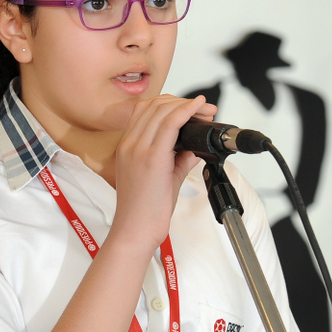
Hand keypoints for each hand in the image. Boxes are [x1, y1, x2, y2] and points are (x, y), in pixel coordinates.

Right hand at [109, 94, 216, 249]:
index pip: (145, 110)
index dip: (170, 102)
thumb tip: (196, 146)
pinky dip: (186, 112)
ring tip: (205, 110)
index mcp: (127, 146)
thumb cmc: (145, 210)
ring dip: (187, 105)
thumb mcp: (163, 176)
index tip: (191, 108)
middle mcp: (129, 144)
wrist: (135, 231)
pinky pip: (170, 124)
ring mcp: (137, 149)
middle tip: (203, 108)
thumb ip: (179, 157)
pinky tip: (198, 110)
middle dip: (182, 101)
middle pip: (154, 105)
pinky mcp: (151, 158)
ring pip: (162, 110)